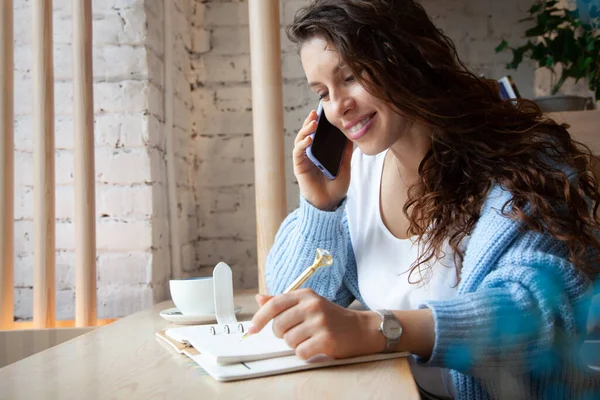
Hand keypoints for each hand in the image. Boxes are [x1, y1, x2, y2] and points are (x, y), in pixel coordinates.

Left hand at [247, 288, 384, 359]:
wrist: (360, 329)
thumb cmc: (331, 317)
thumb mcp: (308, 303)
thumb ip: (283, 302)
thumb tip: (259, 299)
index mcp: (305, 295)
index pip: (274, 305)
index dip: (259, 318)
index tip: (252, 329)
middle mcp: (312, 305)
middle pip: (278, 326)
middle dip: (283, 334)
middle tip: (297, 333)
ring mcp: (320, 322)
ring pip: (289, 341)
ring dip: (295, 344)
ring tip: (309, 339)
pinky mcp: (326, 339)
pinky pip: (300, 352)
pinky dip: (304, 353)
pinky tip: (315, 347)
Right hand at [293, 110, 353, 210]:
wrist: (330, 203)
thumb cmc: (337, 186)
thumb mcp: (345, 165)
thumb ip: (346, 151)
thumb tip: (351, 135)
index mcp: (321, 152)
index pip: (318, 133)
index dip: (319, 123)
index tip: (323, 112)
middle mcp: (311, 153)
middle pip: (307, 133)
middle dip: (310, 122)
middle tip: (315, 113)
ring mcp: (304, 159)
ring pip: (301, 140)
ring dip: (305, 130)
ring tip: (312, 123)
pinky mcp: (299, 166)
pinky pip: (298, 152)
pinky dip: (302, 144)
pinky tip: (309, 139)